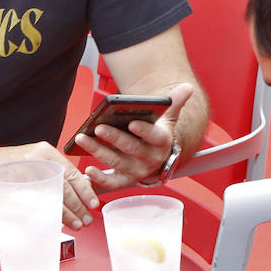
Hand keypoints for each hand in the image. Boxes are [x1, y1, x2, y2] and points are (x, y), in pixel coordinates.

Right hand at [0, 141, 99, 229]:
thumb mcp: (31, 161)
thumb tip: (72, 193)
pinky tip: (53, 222)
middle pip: (65, 187)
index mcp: (45, 152)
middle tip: (86, 219)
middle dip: (78, 206)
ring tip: (76, 224)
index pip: (72, 172)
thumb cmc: (4, 166)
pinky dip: (47, 214)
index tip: (93, 202)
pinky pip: (35, 204)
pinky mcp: (14, 187)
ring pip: (53, 196)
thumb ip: (50, 173)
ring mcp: (25, 174)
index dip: (85, 190)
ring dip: (67, 213)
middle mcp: (38, 159)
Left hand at [73, 82, 190, 189]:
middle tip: (99, 127)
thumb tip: (187, 87)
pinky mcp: (125, 181)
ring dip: (98, 151)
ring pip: (117, 162)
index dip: (144, 130)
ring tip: (83, 138)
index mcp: (162, 142)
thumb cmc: (158, 134)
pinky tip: (88, 169)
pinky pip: (112, 183)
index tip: (132, 122)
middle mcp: (150, 159)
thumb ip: (175, 102)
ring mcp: (137, 171)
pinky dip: (99, 179)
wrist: (157, 158)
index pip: (155, 136)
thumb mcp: (169, 118)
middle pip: (132, 149)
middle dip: (114, 138)